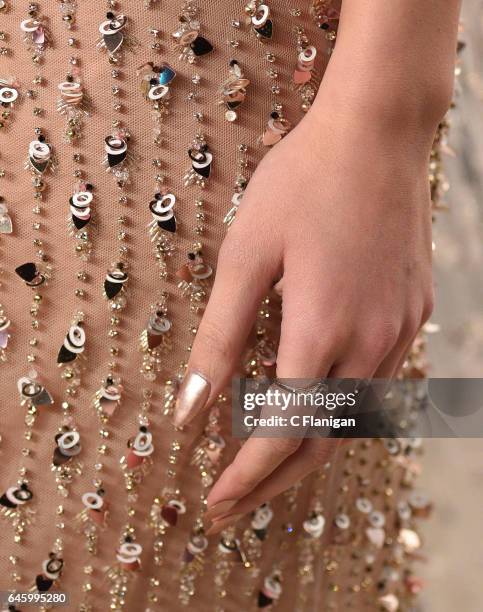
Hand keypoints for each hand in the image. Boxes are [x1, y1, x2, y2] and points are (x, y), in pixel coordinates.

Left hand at [173, 94, 436, 533]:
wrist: (376, 135)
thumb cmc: (301, 185)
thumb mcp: (245, 257)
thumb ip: (219, 339)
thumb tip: (190, 411)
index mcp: (321, 331)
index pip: (282, 434)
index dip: (245, 475)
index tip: (214, 500)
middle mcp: (370, 344)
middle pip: (322, 442)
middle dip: (274, 480)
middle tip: (233, 500)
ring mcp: (400, 330)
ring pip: (352, 418)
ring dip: (305, 446)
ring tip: (264, 462)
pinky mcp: (413, 313)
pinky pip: (376, 381)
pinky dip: (338, 407)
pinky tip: (313, 401)